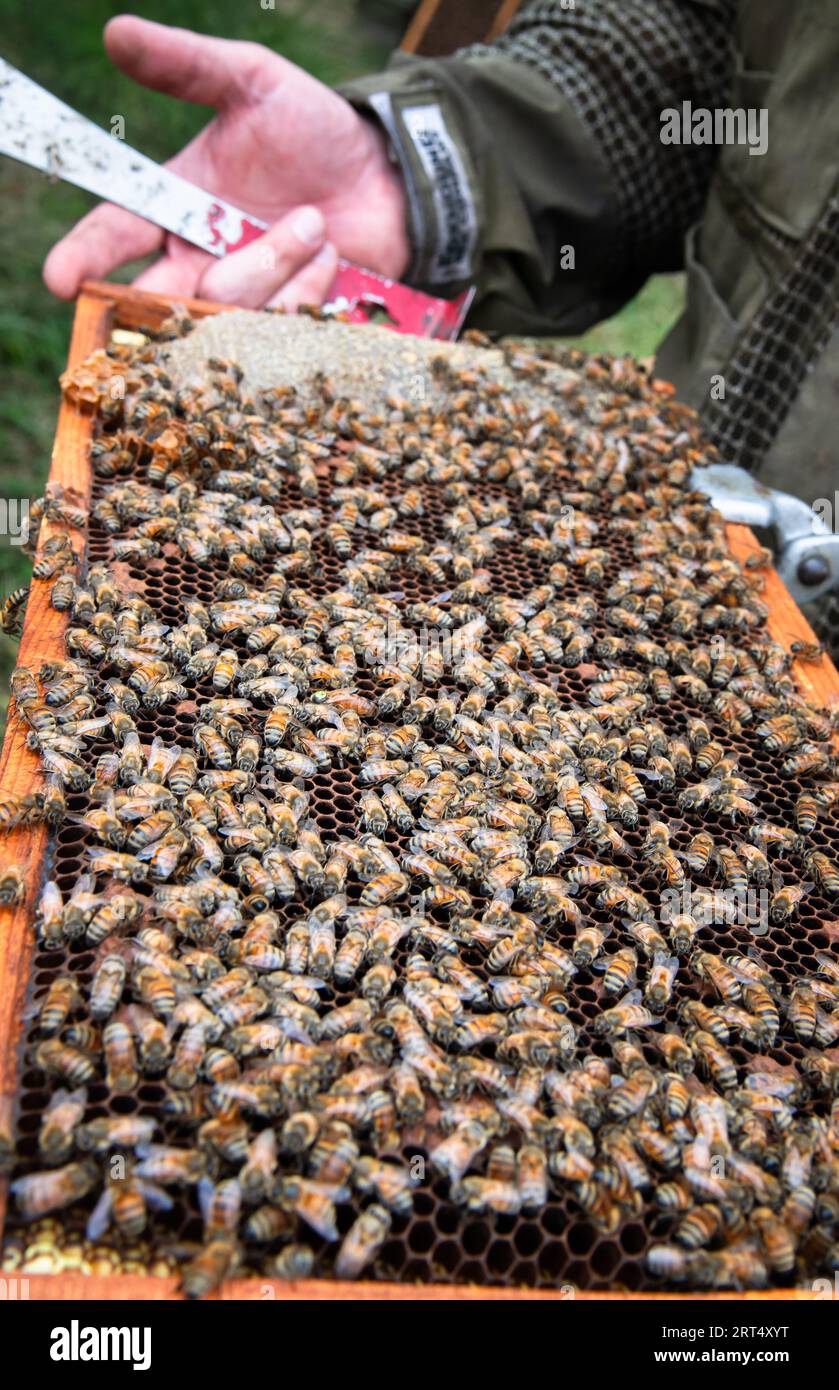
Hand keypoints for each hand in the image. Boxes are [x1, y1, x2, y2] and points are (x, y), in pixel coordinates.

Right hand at [43, 15, 409, 308]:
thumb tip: (117, 32)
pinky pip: (280, 327)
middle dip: (191, 282)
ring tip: (313, 222)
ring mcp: (245, 302)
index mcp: (175, 210)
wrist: (387, 177)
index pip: (114, 238)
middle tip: (227, 245)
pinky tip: (332, 256)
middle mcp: (201, 264)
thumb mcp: (252, 82)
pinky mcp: (287, 328)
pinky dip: (310, 287)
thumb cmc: (314, 128)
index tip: (64, 279)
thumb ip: (188, 65)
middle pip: (166, 294)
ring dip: (273, 263)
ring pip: (228, 310)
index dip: (86, 259)